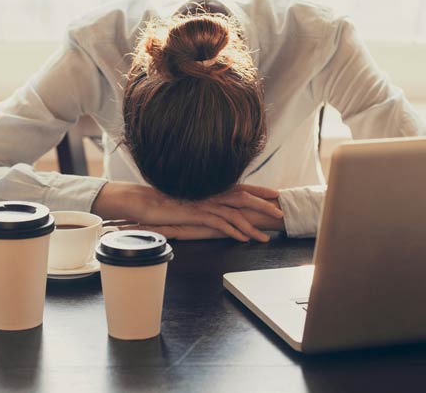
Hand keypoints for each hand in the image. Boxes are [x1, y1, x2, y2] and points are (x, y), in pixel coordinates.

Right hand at [117, 200, 284, 240]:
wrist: (146, 202)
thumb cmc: (168, 202)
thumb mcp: (192, 200)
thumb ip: (207, 202)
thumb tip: (221, 209)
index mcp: (212, 188)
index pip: (241, 187)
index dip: (260, 190)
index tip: (276, 194)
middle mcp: (211, 193)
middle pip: (244, 197)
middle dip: (264, 205)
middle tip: (280, 213)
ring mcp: (205, 203)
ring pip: (235, 213)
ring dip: (252, 226)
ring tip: (265, 237)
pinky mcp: (197, 214)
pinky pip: (220, 223)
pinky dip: (234, 231)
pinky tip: (243, 239)